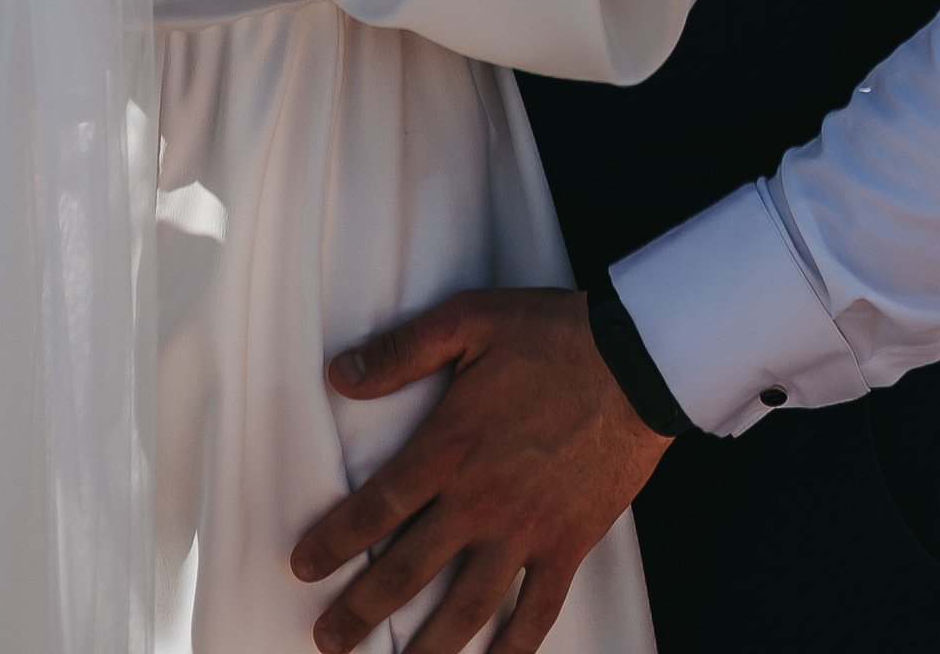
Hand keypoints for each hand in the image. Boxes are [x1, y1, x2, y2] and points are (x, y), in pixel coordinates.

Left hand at [291, 286, 664, 653]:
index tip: (302, 567)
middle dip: (360, 611)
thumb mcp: (470, 319)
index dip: (334, 541)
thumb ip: (404, 350)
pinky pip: (536, 614)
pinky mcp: (567, 546)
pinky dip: (512, 651)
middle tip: (327, 641)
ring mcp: (526, 531)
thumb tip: (342, 374)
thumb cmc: (553, 335)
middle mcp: (480, 501)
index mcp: (450, 447)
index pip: (377, 506)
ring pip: (465, 608)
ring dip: (425, 649)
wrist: (638, 361)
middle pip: (407, 571)